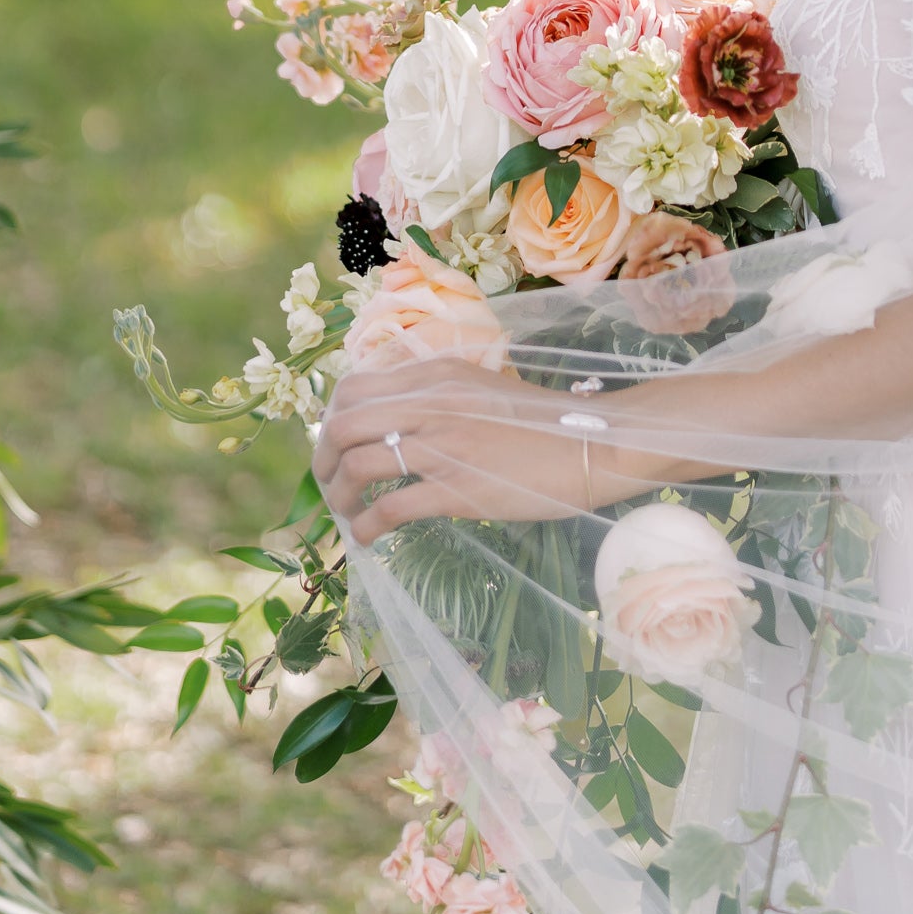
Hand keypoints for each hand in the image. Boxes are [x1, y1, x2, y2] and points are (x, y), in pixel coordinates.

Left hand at [316, 357, 635, 540]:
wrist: (590, 445)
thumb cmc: (541, 424)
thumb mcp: (482, 391)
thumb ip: (439, 397)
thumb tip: (394, 422)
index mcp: (437, 374)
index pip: (354, 387)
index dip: (331, 420)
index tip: (335, 446)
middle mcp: (432, 402)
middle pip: (343, 425)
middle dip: (322, 460)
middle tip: (328, 484)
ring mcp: (443, 445)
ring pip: (357, 465)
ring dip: (339, 496)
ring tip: (346, 514)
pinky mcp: (456, 488)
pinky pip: (388, 508)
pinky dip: (366, 527)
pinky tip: (369, 538)